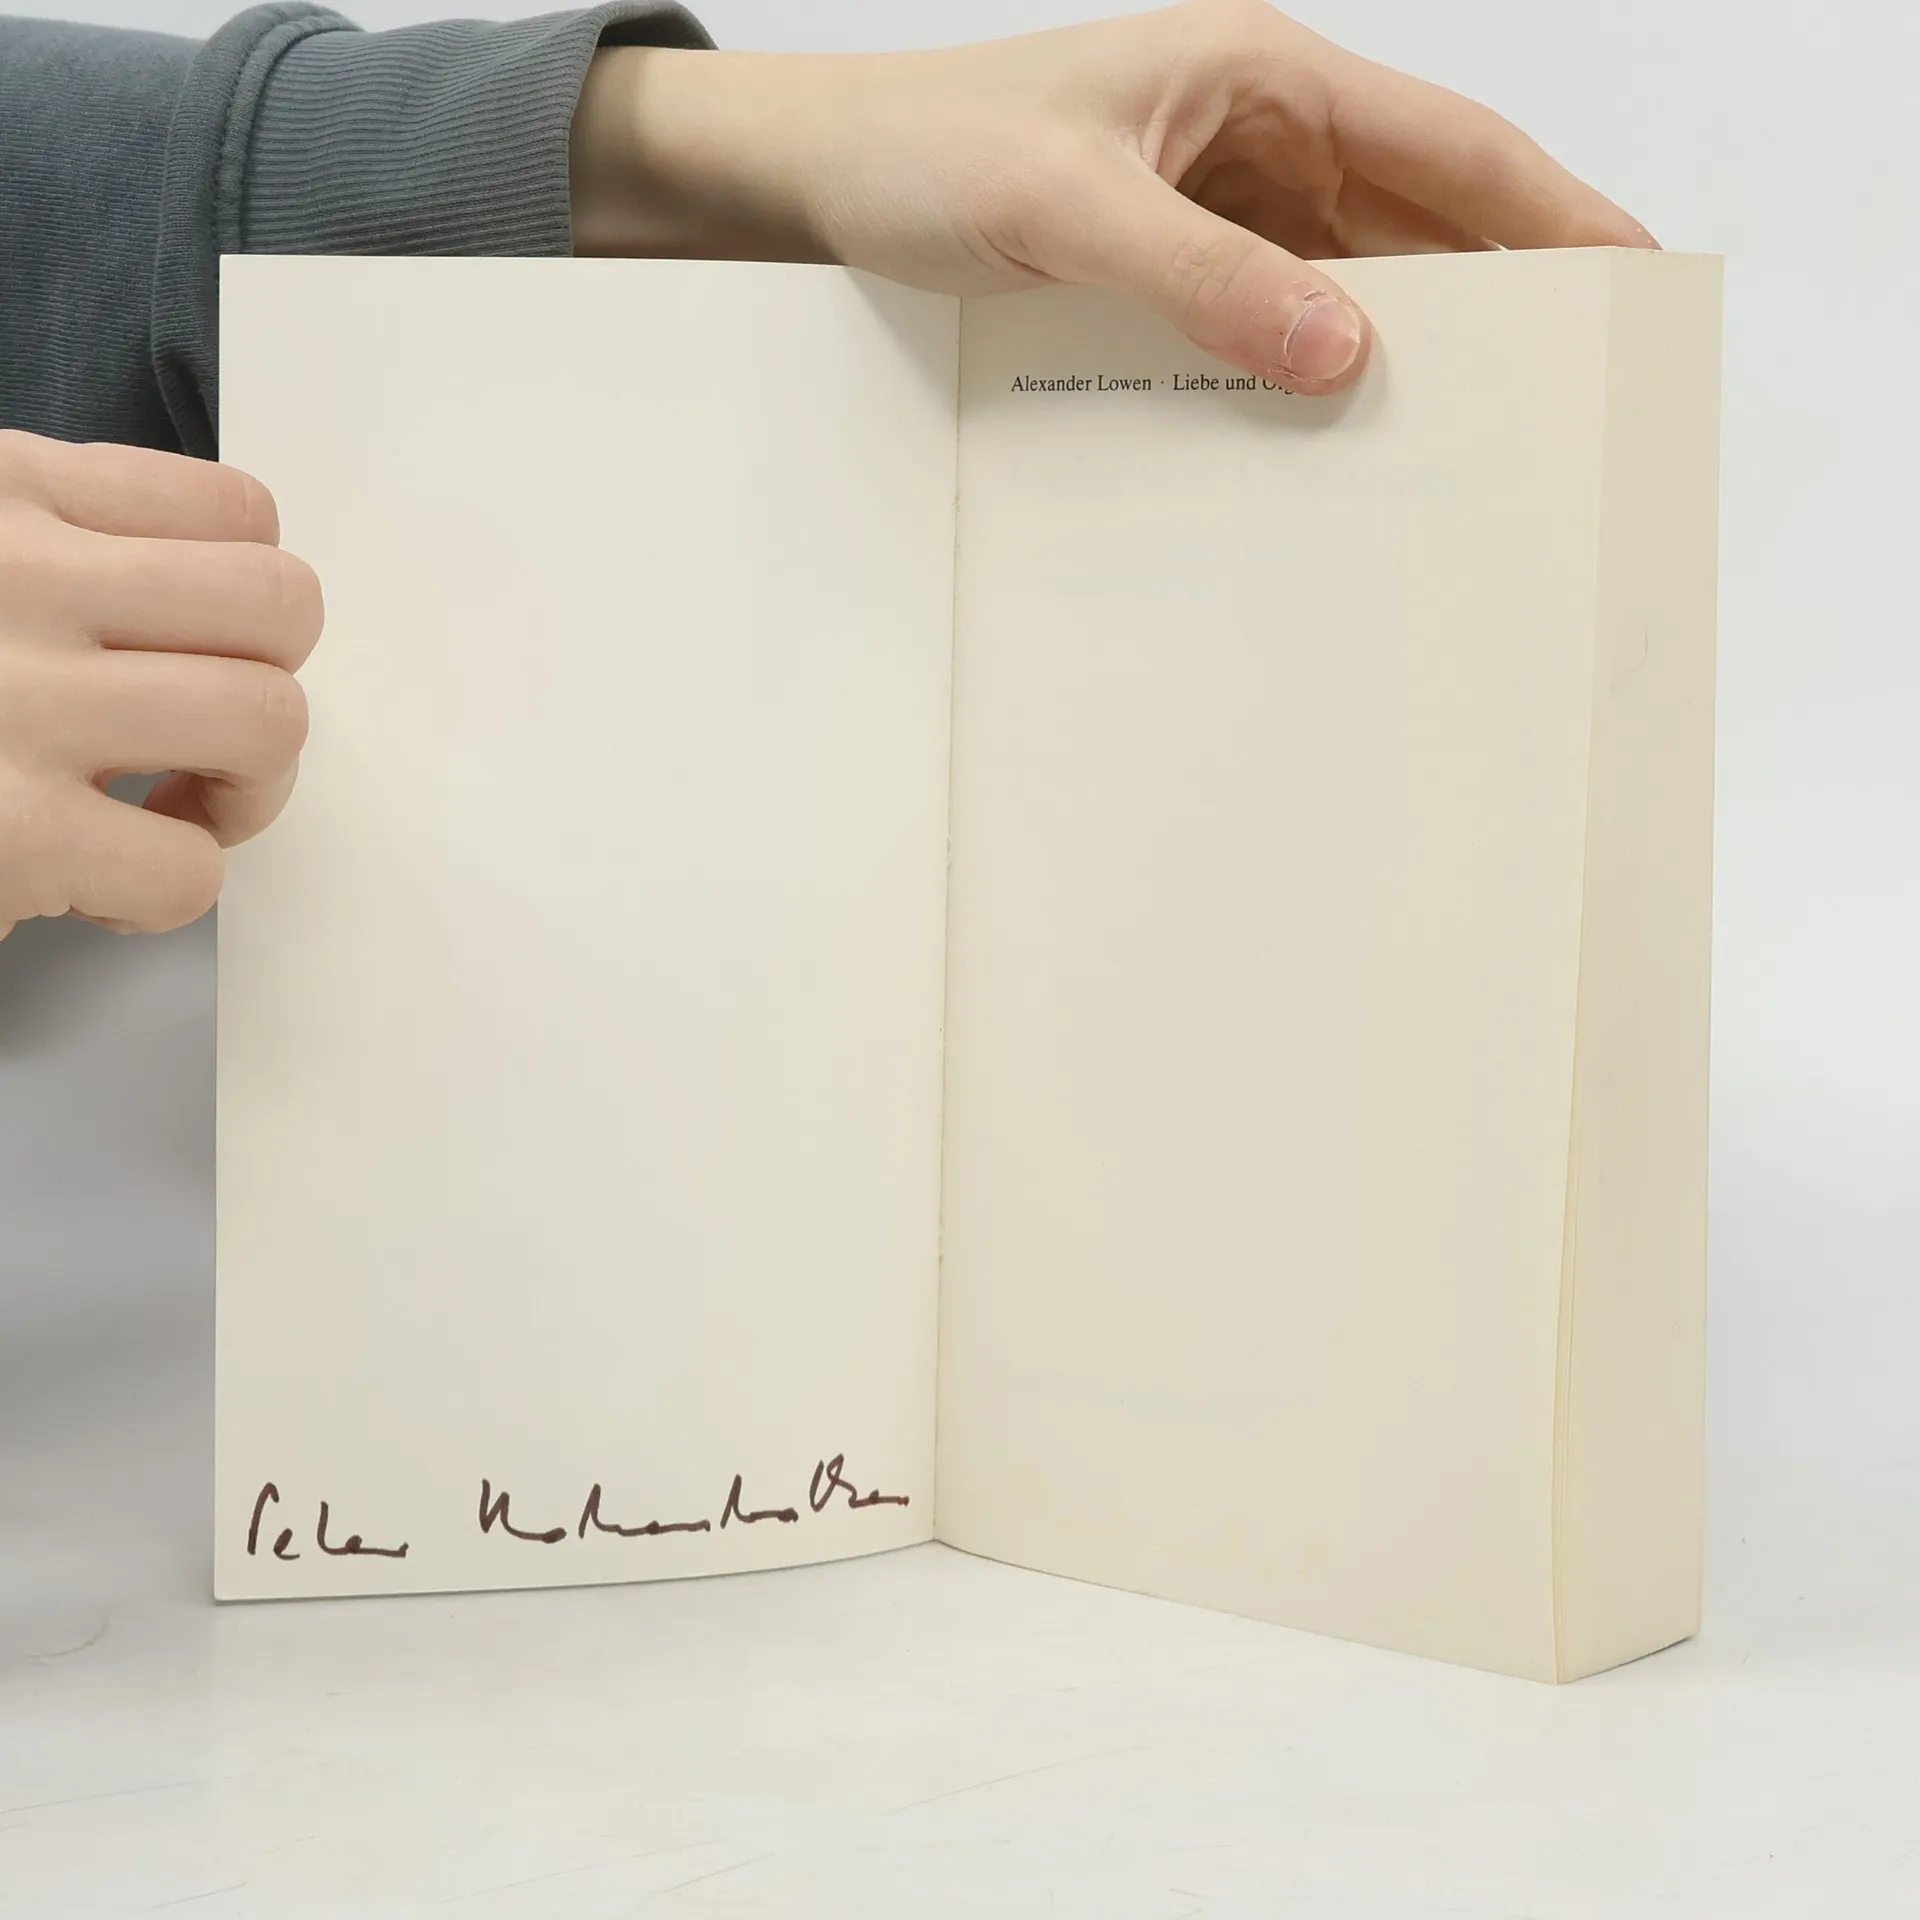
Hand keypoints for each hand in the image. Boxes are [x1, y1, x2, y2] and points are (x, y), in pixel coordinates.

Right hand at [0, 431, 320, 940]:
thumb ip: (48, 550)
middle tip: (205, 743)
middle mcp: (13, 575)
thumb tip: (189, 607)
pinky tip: (96, 880)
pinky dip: (165, 891)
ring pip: (266, 721)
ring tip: (168, 809)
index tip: (193, 651)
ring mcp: (12, 702)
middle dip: (272, 686)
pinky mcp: (5, 834)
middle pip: (281, 605)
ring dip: (246, 790)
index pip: (235, 512)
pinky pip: (187, 867)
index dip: (246, 603)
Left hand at [573, 0, 1654, 394]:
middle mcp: (1259, 133)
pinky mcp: (1177, 263)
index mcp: (1263, 76)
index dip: (1552, 212)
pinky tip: (1336, 437)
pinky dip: (1312, 371)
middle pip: (1422, 219)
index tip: (1632, 280)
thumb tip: (1340, 350)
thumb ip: (1203, 274)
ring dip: (1405, 347)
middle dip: (1500, 297)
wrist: (826, 180)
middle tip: (1568, 396)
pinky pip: (1275, 317)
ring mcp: (1222, 202)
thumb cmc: (928, 150)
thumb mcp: (1067, 205)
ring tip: (1471, 439)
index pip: (1451, 145)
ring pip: (1354, 277)